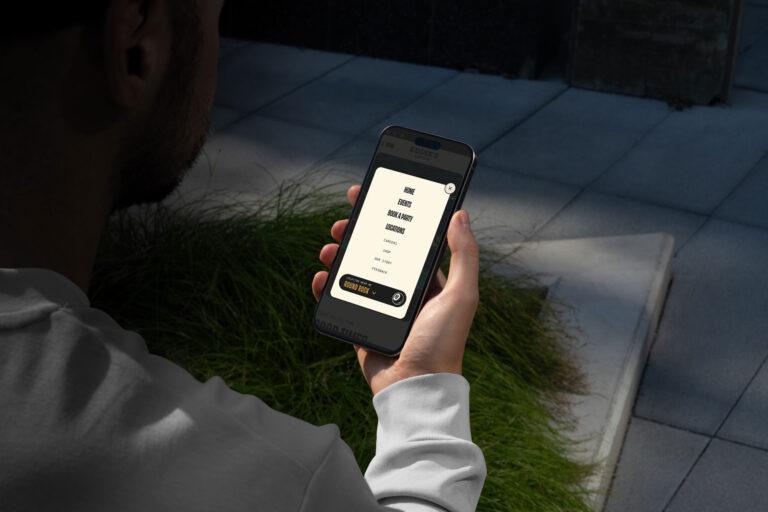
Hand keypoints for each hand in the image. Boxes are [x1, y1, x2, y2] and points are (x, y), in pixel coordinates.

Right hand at [312, 185, 479, 394]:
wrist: (414, 388)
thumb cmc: (443, 342)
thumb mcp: (462, 295)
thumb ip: (464, 256)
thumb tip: (461, 214)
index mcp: (428, 280)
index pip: (407, 238)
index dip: (390, 215)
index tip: (373, 194)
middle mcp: (403, 289)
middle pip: (375, 250)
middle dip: (358, 231)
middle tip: (344, 219)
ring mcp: (379, 306)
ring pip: (354, 269)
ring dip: (338, 254)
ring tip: (329, 247)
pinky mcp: (359, 323)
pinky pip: (338, 297)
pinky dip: (325, 285)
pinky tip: (320, 276)